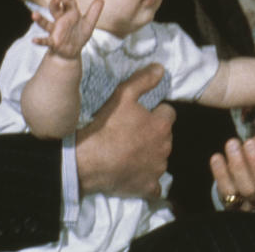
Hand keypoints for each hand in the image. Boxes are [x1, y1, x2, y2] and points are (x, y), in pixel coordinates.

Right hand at [31, 0, 102, 59]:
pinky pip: (45, 41)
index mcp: (70, 13)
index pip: (68, 1)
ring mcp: (55, 30)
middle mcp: (60, 20)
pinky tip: (33, 40)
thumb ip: (94, 12)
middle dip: (55, 2)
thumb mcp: (89, 23)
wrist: (72, 51)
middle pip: (55, 9)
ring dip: (40, 19)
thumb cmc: (79, 34)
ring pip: (46, 23)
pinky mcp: (53, 42)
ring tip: (34, 14)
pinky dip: (39, 40)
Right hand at [75, 63, 175, 199]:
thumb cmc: (106, 127)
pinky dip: (148, 181)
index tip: (140, 115)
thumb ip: (144, 80)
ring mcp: (157, 169)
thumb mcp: (123, 96)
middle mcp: (165, 148)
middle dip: (153, 133)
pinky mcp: (148, 187)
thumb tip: (161, 68)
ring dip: (150, 155)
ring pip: (160, 158)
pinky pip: (155, 185)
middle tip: (131, 133)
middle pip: (165, 136)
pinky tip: (137, 176)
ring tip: (129, 152)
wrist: (86, 162)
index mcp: (162, 125)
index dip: (154, 112)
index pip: (168, 112)